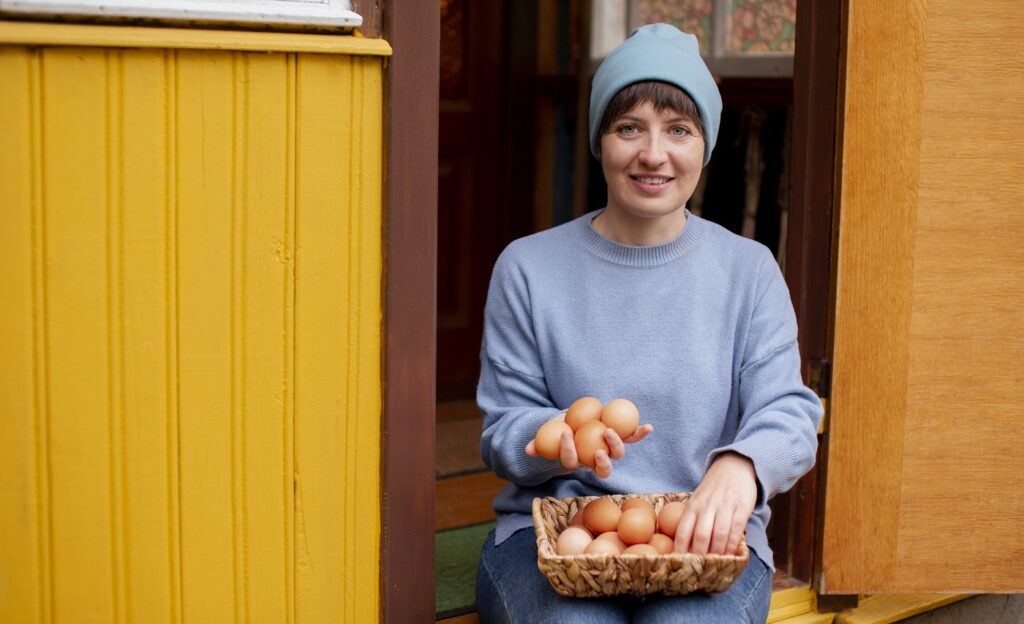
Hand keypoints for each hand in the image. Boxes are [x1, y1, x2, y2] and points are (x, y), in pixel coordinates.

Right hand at [525, 418, 653, 477]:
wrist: (576, 423)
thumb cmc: (559, 431)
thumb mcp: (548, 436)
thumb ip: (539, 443)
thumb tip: (528, 449)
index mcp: (578, 462)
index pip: (574, 463)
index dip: (569, 452)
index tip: (566, 436)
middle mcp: (596, 461)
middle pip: (602, 468)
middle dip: (602, 462)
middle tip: (598, 450)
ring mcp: (610, 450)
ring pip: (616, 454)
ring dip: (616, 445)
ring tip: (611, 432)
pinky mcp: (620, 437)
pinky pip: (631, 437)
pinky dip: (640, 433)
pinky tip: (649, 427)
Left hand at [674, 452, 756, 555]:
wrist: (735, 467)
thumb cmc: (713, 489)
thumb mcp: (697, 499)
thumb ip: (692, 518)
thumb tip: (684, 546)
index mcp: (693, 505)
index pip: (682, 530)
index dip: (681, 549)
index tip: (680, 563)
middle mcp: (707, 506)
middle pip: (700, 535)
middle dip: (699, 555)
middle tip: (699, 569)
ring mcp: (724, 506)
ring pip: (718, 534)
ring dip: (717, 552)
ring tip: (715, 564)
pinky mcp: (741, 507)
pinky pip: (735, 529)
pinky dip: (732, 544)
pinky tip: (730, 553)